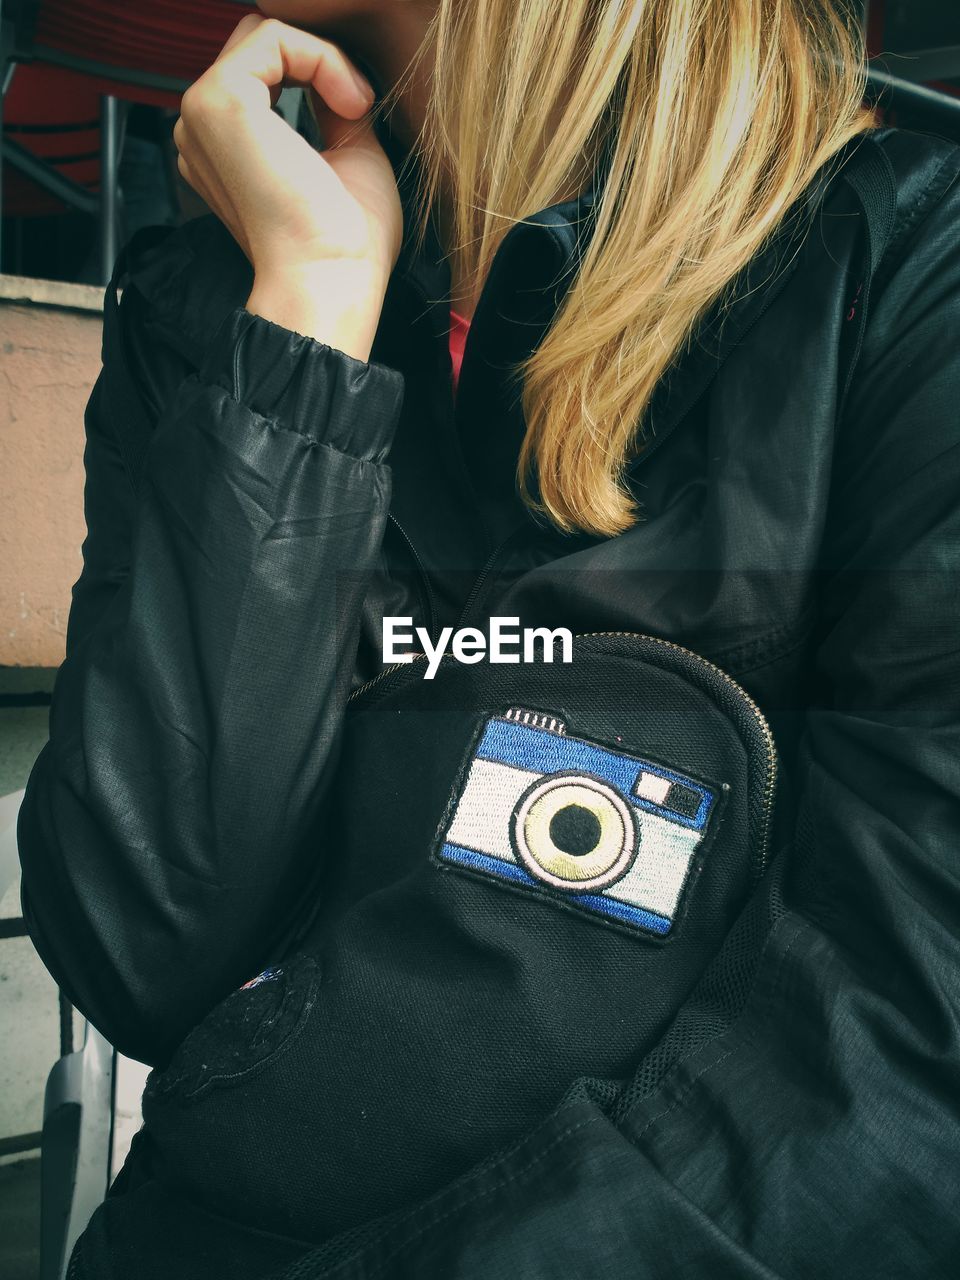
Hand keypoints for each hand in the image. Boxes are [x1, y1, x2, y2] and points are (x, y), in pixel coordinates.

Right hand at [173, 14, 402, 289]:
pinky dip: (323, 59)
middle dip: (319, 56)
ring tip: (357, 107)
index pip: (265, 69)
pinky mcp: (218, 101)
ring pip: (267, 35)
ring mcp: (201, 113)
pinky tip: (350, 103)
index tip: (360, 111)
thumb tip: (341, 78)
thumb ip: (333, 111)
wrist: (331, 281)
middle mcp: (203, 130)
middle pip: (260, 43)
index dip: (319, 70)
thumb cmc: (344, 245)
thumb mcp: (347, 156)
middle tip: (360, 105)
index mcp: (225, 148)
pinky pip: (274, 38)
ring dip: (325, 59)